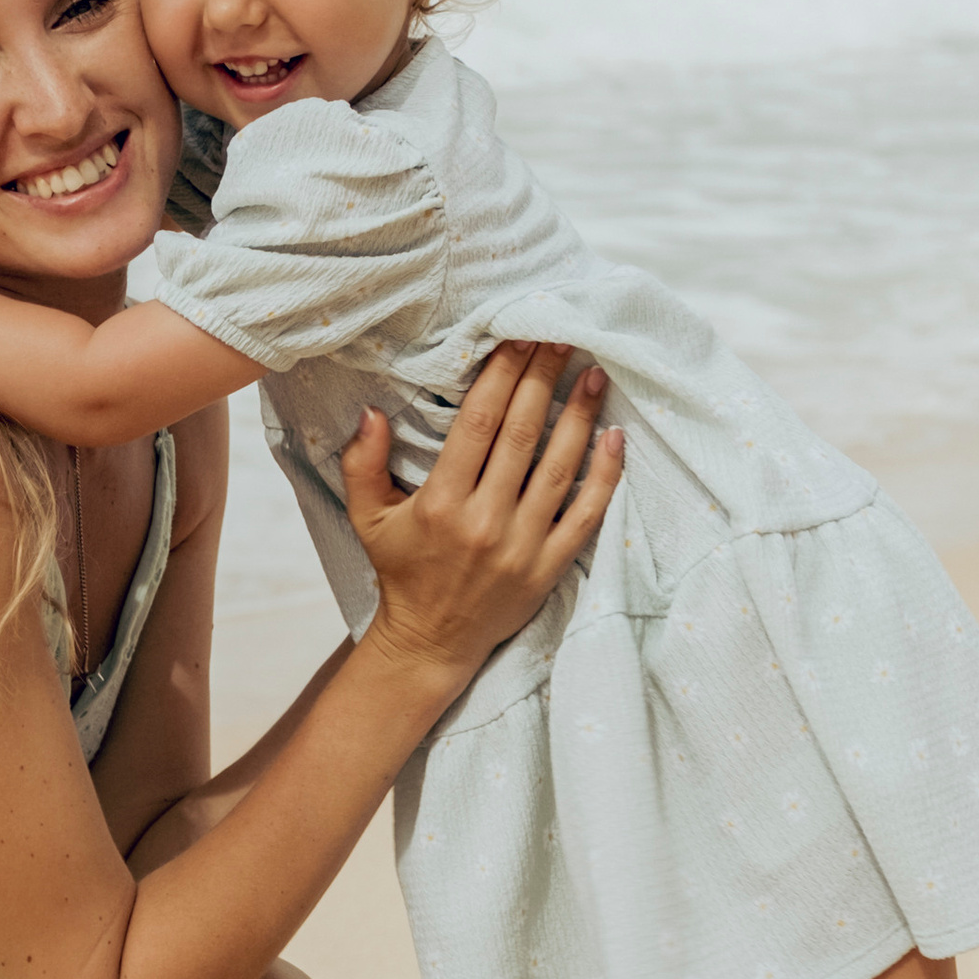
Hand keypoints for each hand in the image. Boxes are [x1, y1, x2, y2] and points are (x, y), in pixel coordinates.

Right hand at [342, 348, 619, 693]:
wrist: (431, 641)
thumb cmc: (402, 572)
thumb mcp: (367, 518)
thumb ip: (362, 463)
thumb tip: (373, 411)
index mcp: (440, 502)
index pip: (478, 423)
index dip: (503, 375)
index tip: (520, 338)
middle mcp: (483, 521)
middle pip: (522, 434)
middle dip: (543, 379)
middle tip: (562, 337)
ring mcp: (522, 545)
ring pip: (559, 467)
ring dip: (580, 416)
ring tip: (594, 375)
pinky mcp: (549, 567)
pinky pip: (586, 514)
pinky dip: (605, 476)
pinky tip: (615, 438)